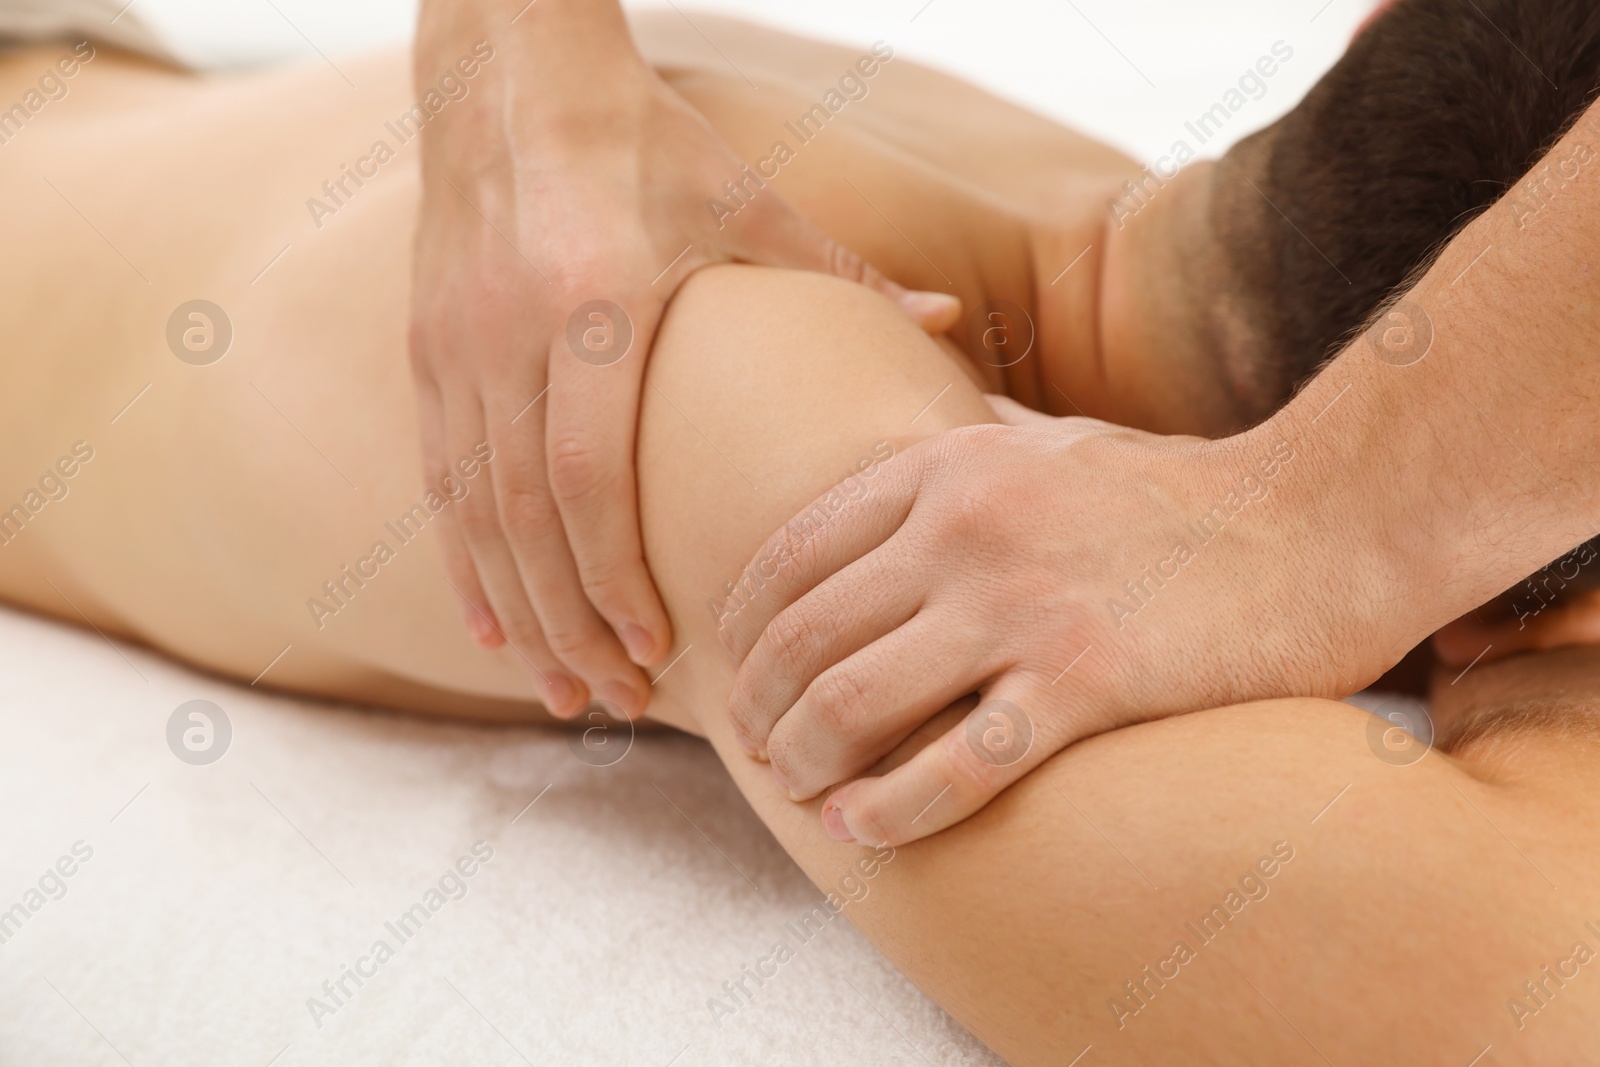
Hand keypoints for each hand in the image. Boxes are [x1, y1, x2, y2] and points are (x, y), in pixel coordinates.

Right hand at [409, 6, 960, 718]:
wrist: (510, 79)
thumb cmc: (644, 142)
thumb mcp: (746, 202)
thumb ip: (843, 274)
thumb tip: (949, 326)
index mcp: (593, 301)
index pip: (587, 475)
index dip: (614, 575)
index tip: (654, 650)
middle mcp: (508, 334)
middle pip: (527, 518)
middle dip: (570, 621)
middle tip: (615, 702)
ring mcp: (455, 348)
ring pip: (475, 513)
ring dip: (517, 612)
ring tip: (560, 690)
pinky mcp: (427, 351)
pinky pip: (440, 480)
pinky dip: (465, 560)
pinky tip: (492, 625)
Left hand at [718, 407, 1395, 844]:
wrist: (1324, 519)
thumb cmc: (1188, 488)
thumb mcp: (1063, 439)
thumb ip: (986, 434)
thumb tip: (946, 417)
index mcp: (947, 467)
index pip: (792, 552)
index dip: (742, 628)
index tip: (738, 676)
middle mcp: (964, 529)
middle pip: (803, 638)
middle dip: (759, 709)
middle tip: (760, 752)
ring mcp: (1021, 606)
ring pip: (852, 705)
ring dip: (803, 765)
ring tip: (800, 795)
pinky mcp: (1085, 684)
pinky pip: (956, 769)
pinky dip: (891, 811)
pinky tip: (862, 831)